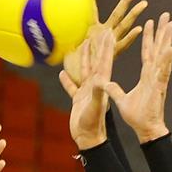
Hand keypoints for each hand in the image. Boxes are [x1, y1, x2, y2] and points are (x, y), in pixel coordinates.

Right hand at [59, 26, 114, 149]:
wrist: (88, 139)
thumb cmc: (92, 125)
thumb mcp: (95, 107)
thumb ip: (97, 93)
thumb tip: (99, 79)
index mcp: (100, 85)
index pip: (105, 62)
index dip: (106, 48)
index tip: (109, 33)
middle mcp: (95, 86)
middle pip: (97, 62)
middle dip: (99, 47)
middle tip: (102, 31)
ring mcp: (86, 92)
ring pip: (85, 71)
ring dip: (85, 58)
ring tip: (84, 44)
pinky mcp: (78, 100)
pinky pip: (72, 87)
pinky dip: (68, 80)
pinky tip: (62, 73)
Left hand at [63, 0, 145, 87]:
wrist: (80, 92)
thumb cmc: (72, 73)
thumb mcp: (63, 54)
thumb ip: (60, 41)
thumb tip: (40, 31)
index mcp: (91, 33)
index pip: (91, 12)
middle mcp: (102, 38)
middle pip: (117, 16)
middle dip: (126, 3)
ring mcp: (108, 46)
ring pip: (123, 27)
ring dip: (133, 16)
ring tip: (143, 4)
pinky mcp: (111, 57)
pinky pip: (122, 45)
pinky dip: (130, 37)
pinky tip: (139, 29)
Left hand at [105, 12, 171, 142]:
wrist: (145, 130)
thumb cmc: (137, 117)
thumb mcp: (120, 100)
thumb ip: (113, 89)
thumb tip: (104, 82)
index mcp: (146, 76)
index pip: (146, 53)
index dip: (147, 38)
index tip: (149, 22)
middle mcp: (154, 75)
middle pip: (158, 48)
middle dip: (162, 32)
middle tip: (166, 15)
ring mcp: (157, 79)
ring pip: (163, 55)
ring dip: (167, 39)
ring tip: (171, 23)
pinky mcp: (159, 87)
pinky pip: (163, 71)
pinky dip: (167, 60)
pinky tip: (171, 47)